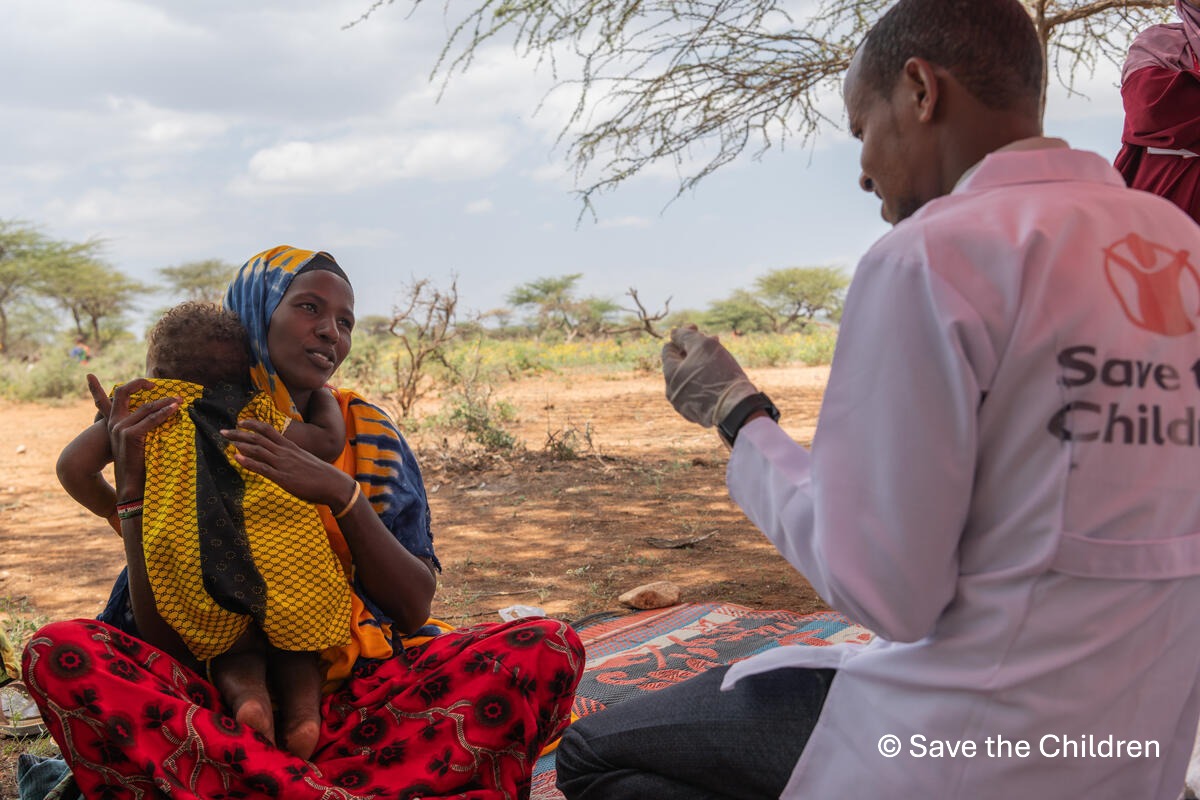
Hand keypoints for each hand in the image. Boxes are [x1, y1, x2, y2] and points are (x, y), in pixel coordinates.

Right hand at [86, 374, 178, 500]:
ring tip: (179, 400)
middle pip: (123, 392)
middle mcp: (114, 422)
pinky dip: (165, 413)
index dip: (132, 385)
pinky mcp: (130, 435)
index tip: (150, 385)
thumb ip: (144, 427)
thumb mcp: (138, 442)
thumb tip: (161, 417)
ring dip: (164, 401)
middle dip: (140, 383)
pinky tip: (175, 409)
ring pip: (145, 407)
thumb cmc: (138, 464)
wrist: (129, 484)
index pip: (116, 395)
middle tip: (160, 385)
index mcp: (113, 422)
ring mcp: (120, 428)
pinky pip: (151, 419)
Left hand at [222, 420, 352, 507]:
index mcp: (290, 447)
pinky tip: (237, 458)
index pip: (268, 430)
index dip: (253, 424)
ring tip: (226, 440)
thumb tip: (283, 459)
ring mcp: (283, 464)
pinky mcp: (282, 477)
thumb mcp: (305, 460)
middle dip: (239, 433)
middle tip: (224, 431)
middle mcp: (285, 452)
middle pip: (258, 437)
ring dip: (240, 444)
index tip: (240, 422)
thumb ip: (292, 457)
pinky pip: (262, 467)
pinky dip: (248, 461)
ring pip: (258, 449)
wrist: (334, 484)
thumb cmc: (321, 475)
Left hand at [661, 326, 757, 427]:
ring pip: (689, 378)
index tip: (697, 329)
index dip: (682, 336)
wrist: (736, 408)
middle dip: (694, 349)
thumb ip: (685, 336)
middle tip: (712, 340)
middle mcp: (672, 391)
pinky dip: (704, 381)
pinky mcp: (696, 414)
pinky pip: (697, 392)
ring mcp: (683, 405)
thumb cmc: (720, 374)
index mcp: (670, 374)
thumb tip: (674, 333)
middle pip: (679, 364)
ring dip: (700, 364)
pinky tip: (718, 376)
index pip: (668, 349)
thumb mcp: (703, 346)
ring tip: (717, 357)